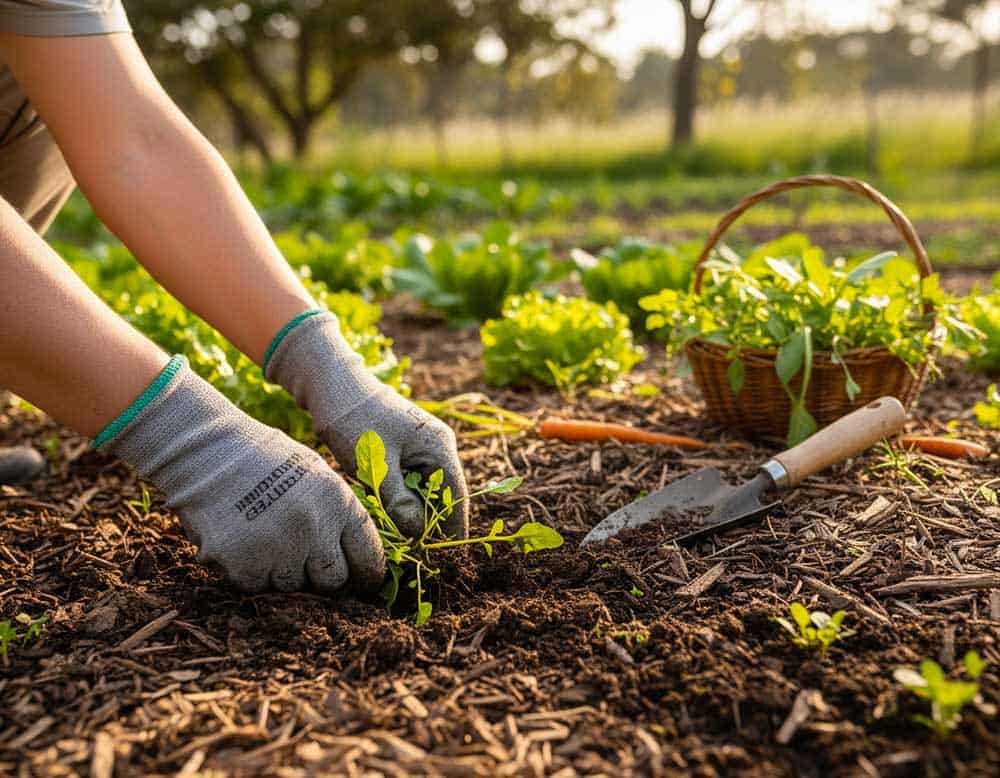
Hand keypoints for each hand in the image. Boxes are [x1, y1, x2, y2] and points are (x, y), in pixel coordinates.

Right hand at [101, 357, 383, 591]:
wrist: (208, 452)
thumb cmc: (265, 460)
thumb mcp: (317, 474)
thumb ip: (338, 514)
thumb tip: (357, 558)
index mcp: (339, 503)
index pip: (369, 557)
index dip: (367, 574)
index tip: (362, 581)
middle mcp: (314, 529)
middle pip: (333, 582)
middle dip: (322, 577)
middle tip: (304, 559)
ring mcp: (279, 549)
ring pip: (293, 586)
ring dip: (282, 571)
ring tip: (265, 537)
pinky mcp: (244, 566)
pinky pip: (256, 586)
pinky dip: (249, 572)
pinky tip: (242, 541)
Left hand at [265, 312, 468, 538]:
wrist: (333, 387)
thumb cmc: (354, 421)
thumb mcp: (375, 465)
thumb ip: (398, 500)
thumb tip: (418, 533)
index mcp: (439, 447)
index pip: (457, 497)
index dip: (451, 528)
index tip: (442, 558)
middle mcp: (438, 447)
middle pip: (444, 496)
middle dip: (430, 523)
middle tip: (413, 554)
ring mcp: (423, 447)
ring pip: (426, 491)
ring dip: (414, 513)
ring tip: (399, 540)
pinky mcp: (406, 450)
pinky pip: (412, 482)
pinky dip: (402, 499)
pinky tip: (387, 516)